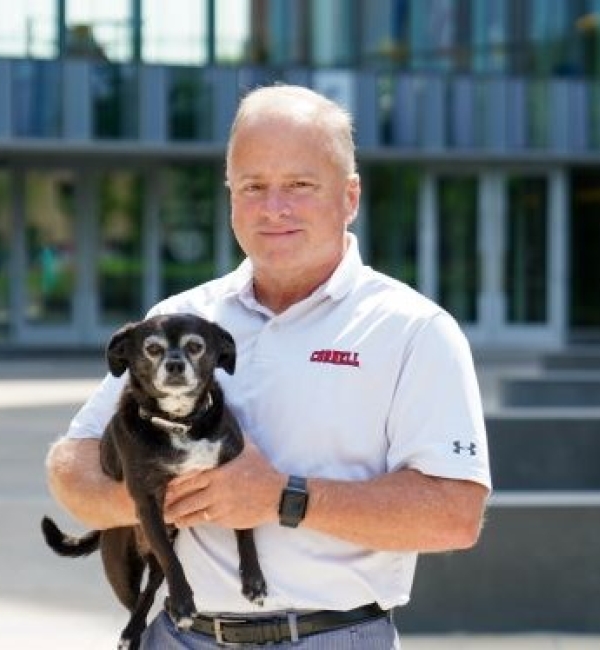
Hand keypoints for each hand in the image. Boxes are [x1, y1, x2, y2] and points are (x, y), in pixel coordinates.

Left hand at [164, 439, 285, 528]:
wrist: (278, 496)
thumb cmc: (263, 472)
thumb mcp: (249, 449)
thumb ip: (236, 437)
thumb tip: (228, 419)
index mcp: (218, 473)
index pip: (189, 478)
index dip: (174, 483)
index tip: (163, 485)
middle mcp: (216, 491)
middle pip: (186, 496)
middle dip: (170, 500)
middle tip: (158, 502)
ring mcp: (219, 507)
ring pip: (191, 511)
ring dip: (176, 514)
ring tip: (165, 515)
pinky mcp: (224, 520)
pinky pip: (202, 520)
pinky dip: (189, 521)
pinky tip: (181, 523)